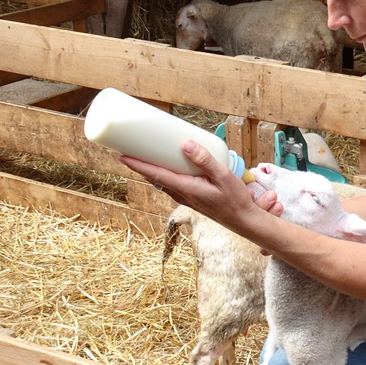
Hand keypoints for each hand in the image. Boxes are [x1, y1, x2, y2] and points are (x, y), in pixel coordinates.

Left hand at [120, 140, 281, 230]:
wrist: (243, 221)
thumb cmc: (235, 200)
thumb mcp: (223, 176)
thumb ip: (205, 160)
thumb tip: (185, 143)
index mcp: (186, 189)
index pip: (156, 174)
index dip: (138, 165)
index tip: (122, 155)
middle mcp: (181, 194)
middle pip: (154, 177)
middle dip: (140, 163)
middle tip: (129, 146)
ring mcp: (184, 198)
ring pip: (162, 181)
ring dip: (151, 168)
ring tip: (145, 152)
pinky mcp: (190, 198)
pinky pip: (171, 183)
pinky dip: (164, 173)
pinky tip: (169, 164)